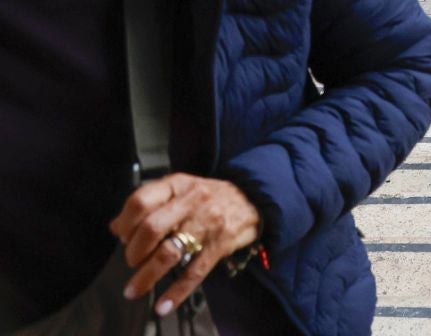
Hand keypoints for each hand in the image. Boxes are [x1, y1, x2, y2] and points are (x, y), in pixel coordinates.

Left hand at [110, 173, 260, 317]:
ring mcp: (207, 222)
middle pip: (151, 228)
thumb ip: (148, 205)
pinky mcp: (220, 243)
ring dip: (147, 276)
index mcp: (177, 185)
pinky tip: (163, 305)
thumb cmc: (209, 196)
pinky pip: (194, 271)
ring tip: (135, 290)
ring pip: (169, 253)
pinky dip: (176, 292)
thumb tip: (116, 227)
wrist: (255, 196)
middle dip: (134, 252)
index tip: (122, 238)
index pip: (140, 201)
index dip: (125, 224)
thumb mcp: (179, 190)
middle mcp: (191, 201)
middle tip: (131, 262)